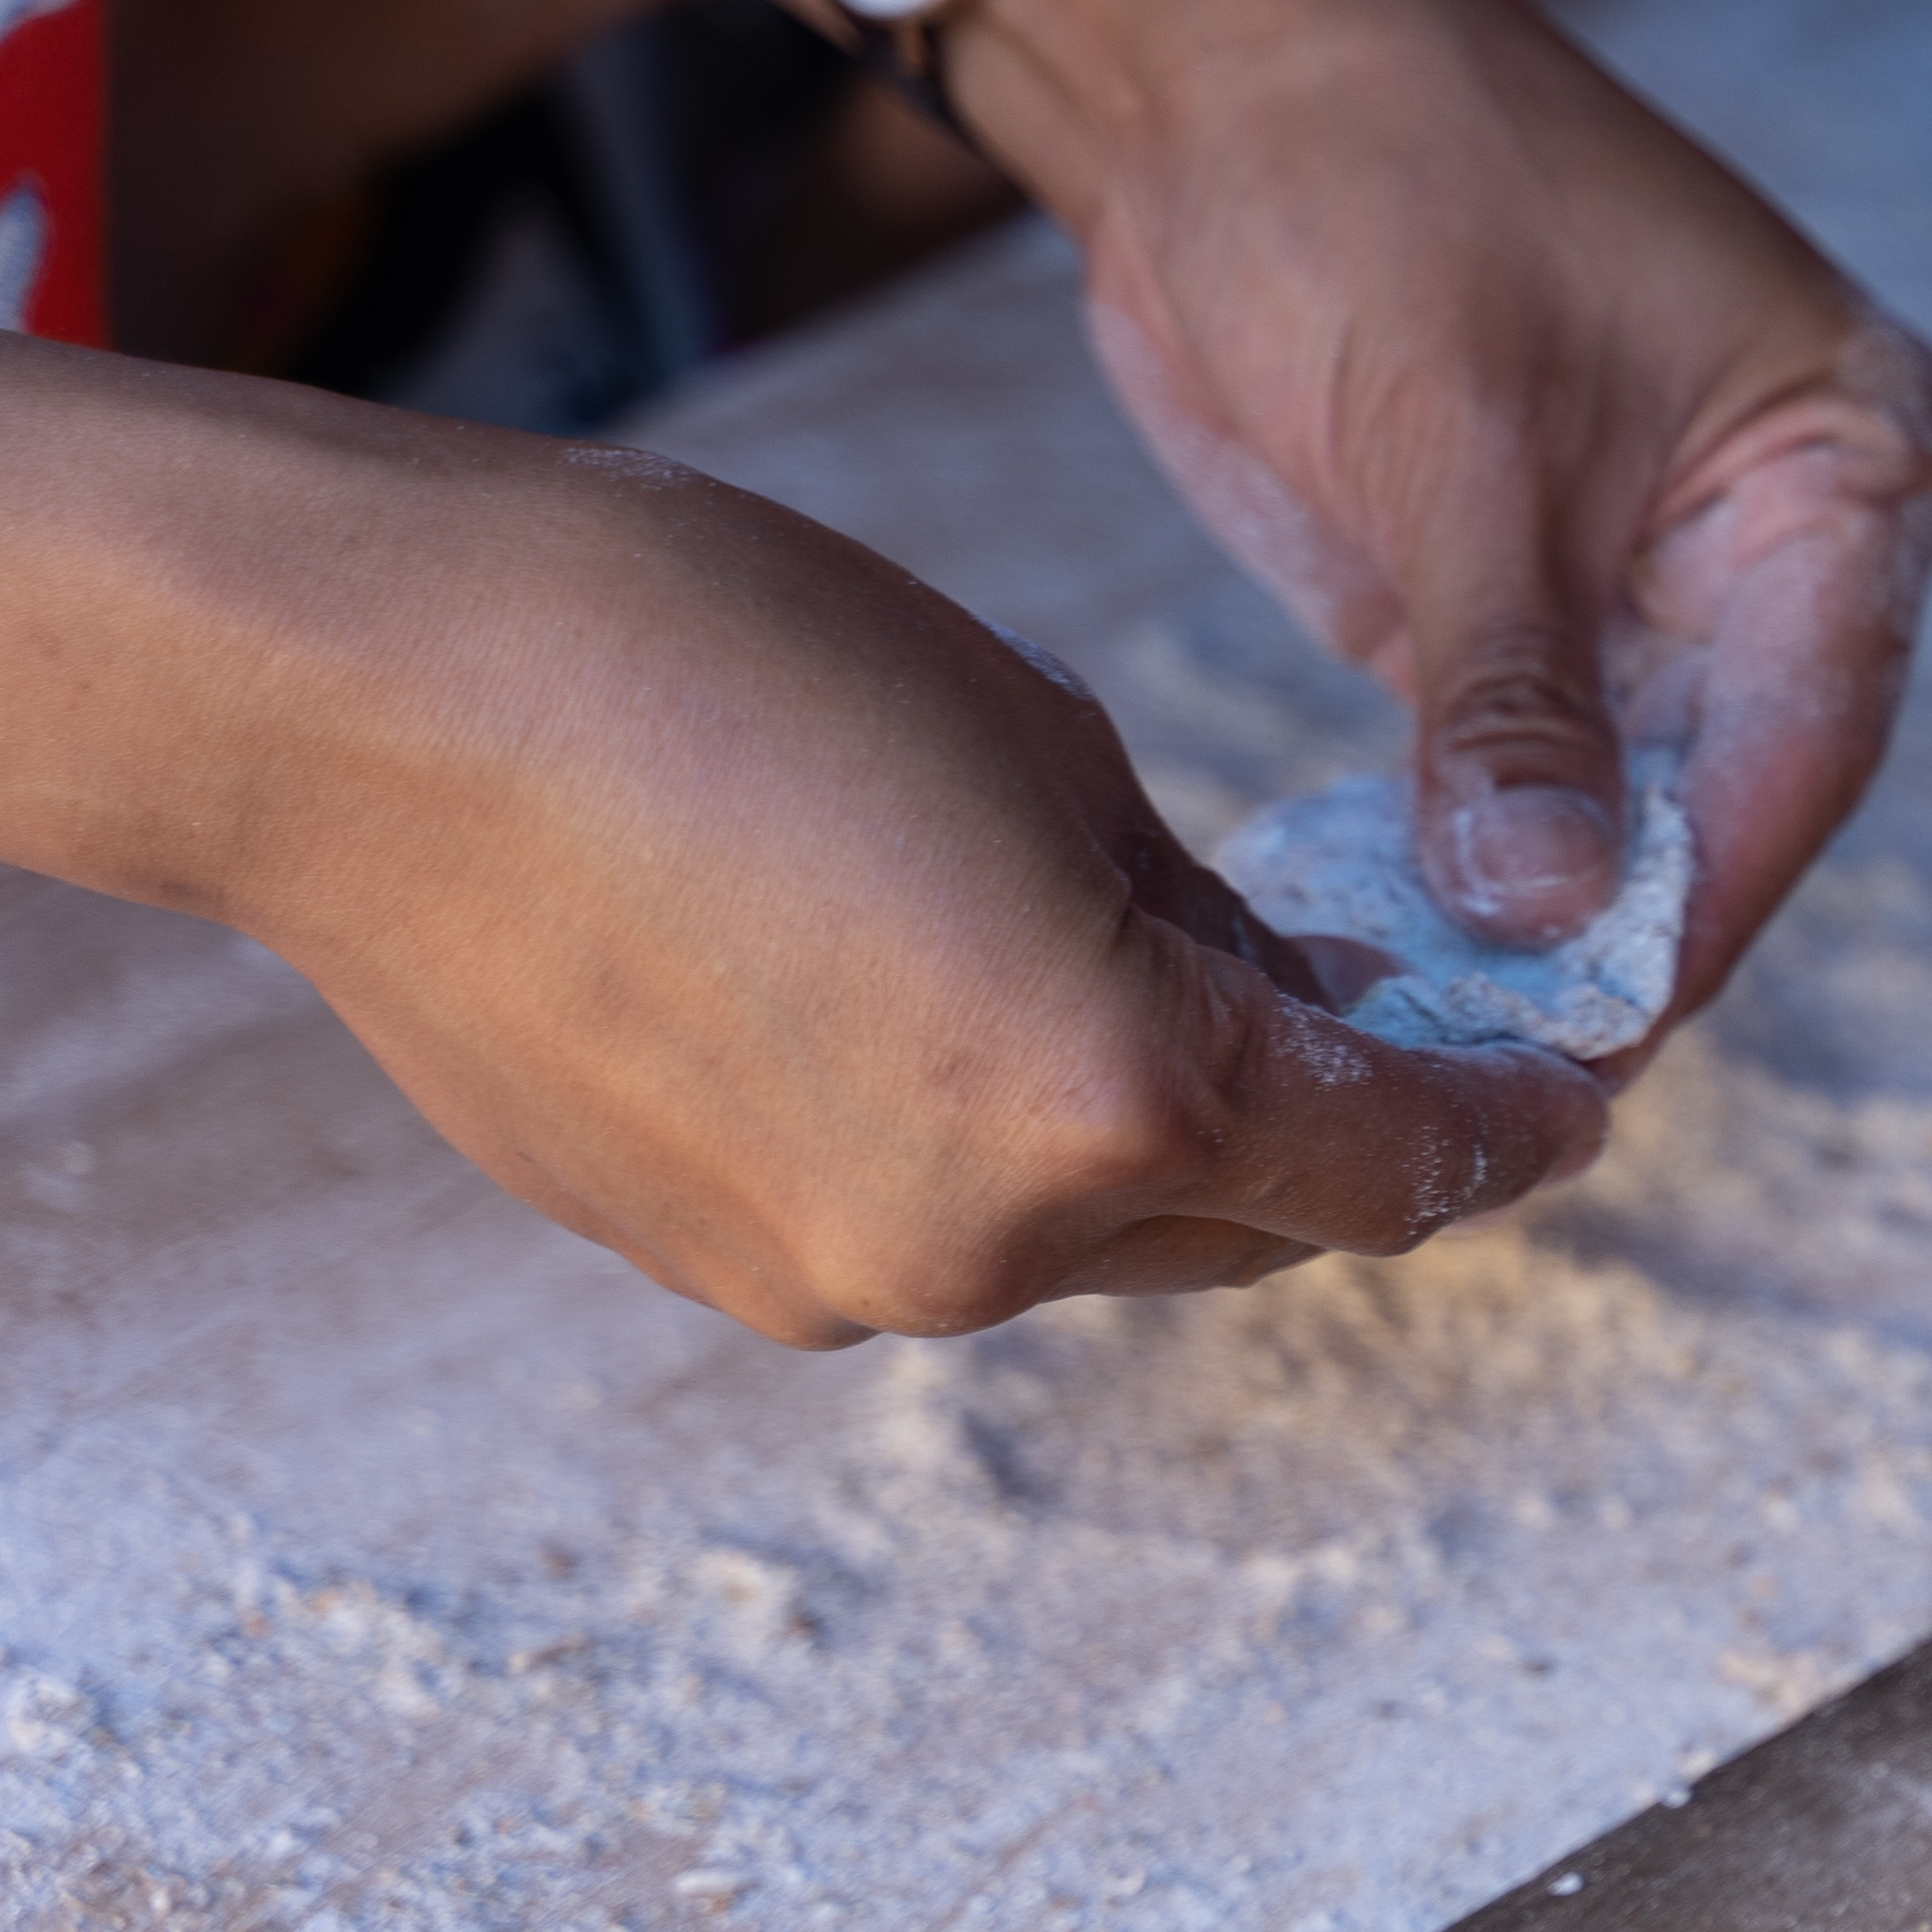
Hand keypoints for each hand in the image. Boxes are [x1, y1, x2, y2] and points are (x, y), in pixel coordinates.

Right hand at [224, 413, 1611, 1345]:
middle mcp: (989, 1244)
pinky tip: (937, 1004)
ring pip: (1085, 1232)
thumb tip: (1301, 1014)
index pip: (1397, 1164)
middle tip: (1393, 1031)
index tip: (1568, 1093)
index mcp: (1116, 1096)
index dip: (1504, 1124)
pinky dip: (984, 1143)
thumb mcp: (1052, 750)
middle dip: (1337, 1131)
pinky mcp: (716, 1271)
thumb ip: (1211, 925)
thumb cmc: (718, 651)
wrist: (363, 697)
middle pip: (1256, 1219)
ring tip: (1146, 986)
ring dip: (1149, 1138)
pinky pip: (923, 1223)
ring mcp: (837, 1280)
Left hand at [1010, 0, 1931, 1027]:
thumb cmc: (1369, 168)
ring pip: (1634, 810)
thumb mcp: (1454, 432)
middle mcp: (1789, 535)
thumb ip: (1512, 685)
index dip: (1705, 892)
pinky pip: (1532, 785)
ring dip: (1541, 922)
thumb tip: (1552, 911)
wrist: (1202, 58)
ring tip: (1442, 1047)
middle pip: (1736, 794)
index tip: (1605, 1027)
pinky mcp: (1531, 617)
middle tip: (1508, 1077)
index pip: (1806, 729)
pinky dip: (1470, 870)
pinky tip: (1397, 960)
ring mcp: (1662, 585)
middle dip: (1623, 931)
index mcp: (1853, 454)